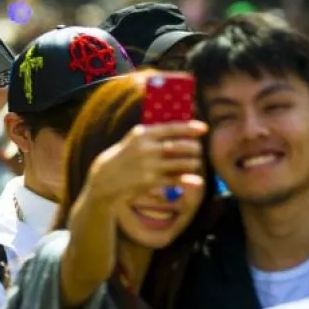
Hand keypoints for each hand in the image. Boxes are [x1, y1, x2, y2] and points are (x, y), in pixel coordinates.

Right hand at [85, 121, 206, 203]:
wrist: (105, 177)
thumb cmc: (125, 155)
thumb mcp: (134, 139)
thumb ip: (155, 133)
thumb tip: (180, 128)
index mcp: (142, 133)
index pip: (171, 128)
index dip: (190, 127)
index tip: (204, 128)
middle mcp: (146, 148)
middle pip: (181, 145)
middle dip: (195, 148)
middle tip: (198, 150)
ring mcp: (149, 165)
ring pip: (183, 163)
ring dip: (194, 163)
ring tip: (194, 163)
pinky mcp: (151, 181)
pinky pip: (177, 179)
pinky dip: (189, 179)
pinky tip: (195, 179)